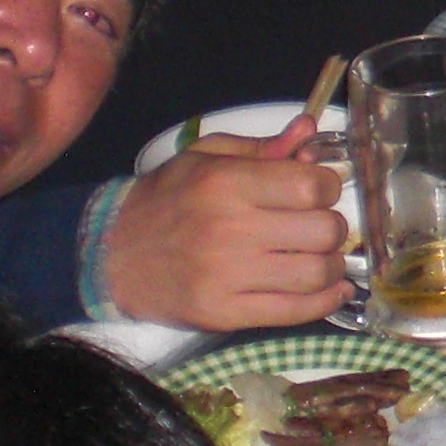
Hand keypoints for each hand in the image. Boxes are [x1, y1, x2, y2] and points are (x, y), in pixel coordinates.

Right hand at [96, 118, 353, 330]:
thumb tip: (310, 131)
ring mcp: (229, 277)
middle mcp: (231, 230)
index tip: (320, 191)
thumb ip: (262, 147)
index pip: (311, 187)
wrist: (112, 255)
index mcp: (227, 184)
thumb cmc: (165, 199)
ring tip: (323, 258)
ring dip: (334, 266)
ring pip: (316, 273)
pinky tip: (332, 291)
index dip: (328, 186)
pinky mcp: (226, 315)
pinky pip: (294, 312)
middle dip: (334, 226)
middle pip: (323, 231)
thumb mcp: (205, 157)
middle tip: (321, 226)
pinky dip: (325, 302)